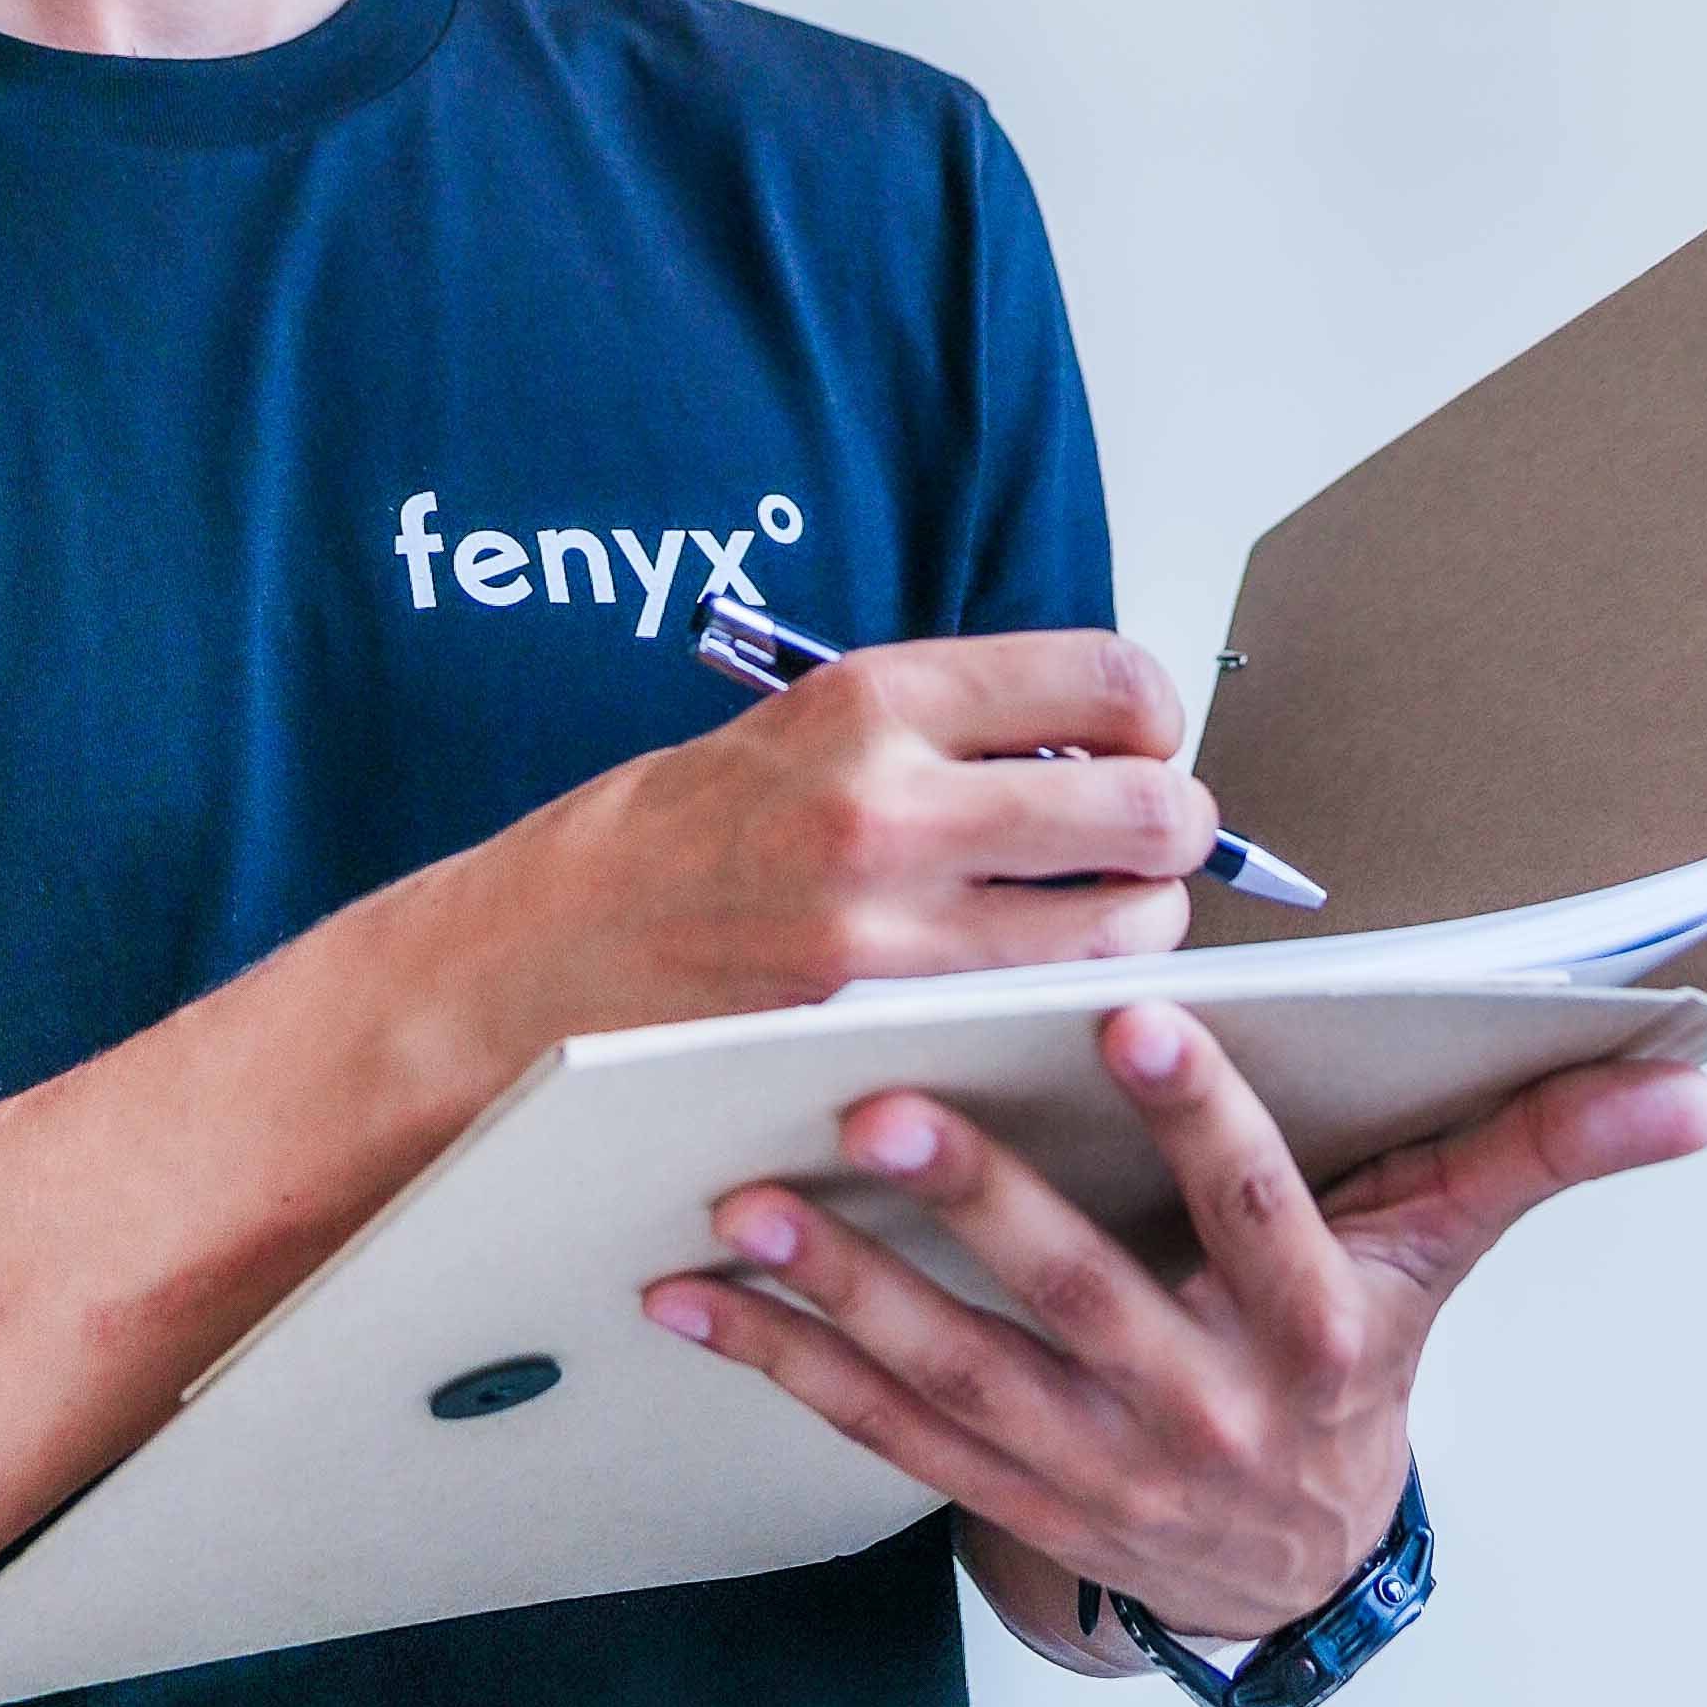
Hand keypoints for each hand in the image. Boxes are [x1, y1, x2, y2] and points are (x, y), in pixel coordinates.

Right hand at [373, 631, 1207, 1075]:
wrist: (531, 959)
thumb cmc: (658, 844)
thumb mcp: (796, 728)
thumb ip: (937, 729)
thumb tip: (1082, 744)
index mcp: (871, 698)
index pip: (1103, 679)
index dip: (1153, 715)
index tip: (1141, 739)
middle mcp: (890, 803)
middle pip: (1145, 808)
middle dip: (1175, 826)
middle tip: (1152, 837)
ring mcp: (889, 929)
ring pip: (1121, 929)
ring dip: (1137, 924)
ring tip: (1092, 918)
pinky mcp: (880, 1027)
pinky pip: (1041, 1009)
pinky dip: (1069, 999)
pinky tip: (1028, 983)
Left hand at [640, 1003, 1706, 1656]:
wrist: (1299, 1568)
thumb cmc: (1360, 1358)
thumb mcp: (1447, 1254)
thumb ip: (1542, 1147)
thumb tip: (1692, 1083)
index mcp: (1311, 1333)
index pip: (1266, 1216)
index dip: (1207, 1123)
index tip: (1139, 1017)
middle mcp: (1201, 1410)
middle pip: (1086, 1300)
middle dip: (981, 1204)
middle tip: (879, 1100)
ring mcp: (1093, 1467)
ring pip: (957, 1374)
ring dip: (844, 1289)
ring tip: (748, 1198)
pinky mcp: (1003, 1495)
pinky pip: (881, 1430)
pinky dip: (783, 1365)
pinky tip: (698, 1295)